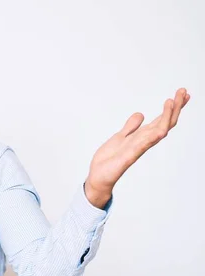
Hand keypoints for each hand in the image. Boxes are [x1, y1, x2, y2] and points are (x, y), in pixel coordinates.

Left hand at [85, 88, 190, 208]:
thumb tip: (140, 115)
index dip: (172, 107)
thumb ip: (130, 127)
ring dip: (167, 117)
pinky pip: (144, 145)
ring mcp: (138, 148)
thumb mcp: (119, 137)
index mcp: (141, 136)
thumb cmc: (109, 160)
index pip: (161, 120)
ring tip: (172, 101)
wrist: (98, 177)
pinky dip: (152, 136)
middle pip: (165, 123)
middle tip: (184, 92)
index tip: (181, 94)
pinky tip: (161, 128)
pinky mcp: (129, 157)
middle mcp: (143, 141)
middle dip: (175, 108)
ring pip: (159, 131)